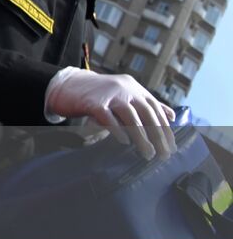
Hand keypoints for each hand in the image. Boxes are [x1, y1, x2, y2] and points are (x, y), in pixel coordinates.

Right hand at [45, 67, 176, 159]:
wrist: (66, 84)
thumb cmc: (97, 94)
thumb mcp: (124, 94)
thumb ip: (146, 104)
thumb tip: (172, 116)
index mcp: (134, 88)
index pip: (156, 109)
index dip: (165, 128)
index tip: (171, 146)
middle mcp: (125, 89)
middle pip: (146, 113)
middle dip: (157, 135)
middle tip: (163, 154)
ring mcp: (108, 94)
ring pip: (130, 117)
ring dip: (141, 137)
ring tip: (148, 153)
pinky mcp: (93, 102)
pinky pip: (108, 118)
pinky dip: (117, 130)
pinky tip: (125, 142)